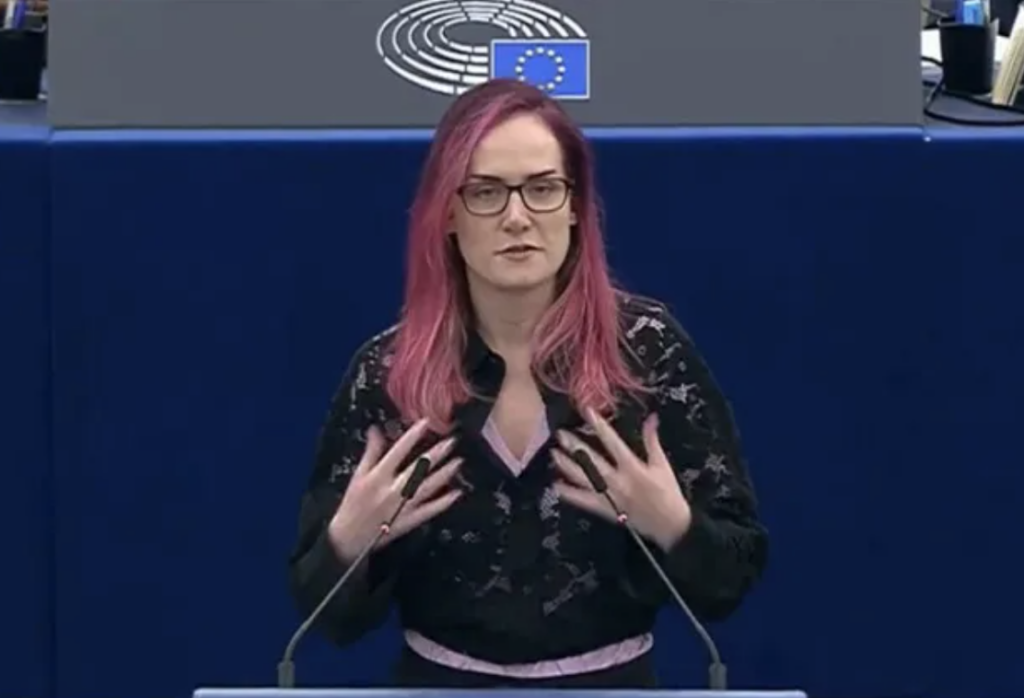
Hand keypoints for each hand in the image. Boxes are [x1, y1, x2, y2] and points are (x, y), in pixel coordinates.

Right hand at [328, 418, 462, 561]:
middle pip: (417, 468)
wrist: (349, 538)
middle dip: (436, 454)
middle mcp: (392, 490)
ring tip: (458, 462)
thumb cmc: (353, 504)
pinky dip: (443, 502)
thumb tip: (375, 430)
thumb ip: (370, 452)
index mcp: (378, 477)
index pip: (398, 451)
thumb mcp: (358, 475)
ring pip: (427, 487)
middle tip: (452, 441)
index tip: (426, 423)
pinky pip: (429, 510)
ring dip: (444, 474)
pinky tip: (456, 493)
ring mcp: (402, 506)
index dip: (413, 436)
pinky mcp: (409, 521)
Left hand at [552, 410, 691, 551]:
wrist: (669, 525)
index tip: (587, 411)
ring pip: (583, 479)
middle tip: (560, 433)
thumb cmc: (667, 493)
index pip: (612, 442)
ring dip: (567, 465)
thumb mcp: (662, 464)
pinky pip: (583, 501)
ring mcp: (609, 495)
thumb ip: (652, 440)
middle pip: (592, 460)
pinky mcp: (605, 509)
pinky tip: (556, 485)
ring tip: (554, 453)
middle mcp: (617, 480)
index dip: (599, 425)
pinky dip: (569, 494)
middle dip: (575, 446)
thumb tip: (651, 418)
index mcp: (632, 467)